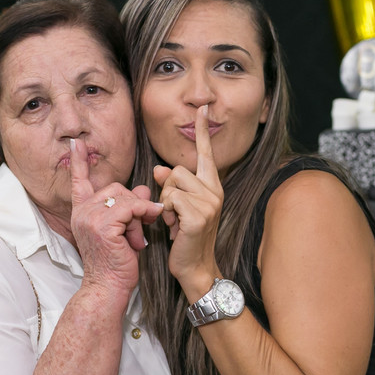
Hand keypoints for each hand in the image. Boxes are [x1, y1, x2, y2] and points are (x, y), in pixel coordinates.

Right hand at [69, 137, 161, 295]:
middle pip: (116, 188)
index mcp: (82, 212)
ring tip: (137, 238)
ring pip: (125, 197)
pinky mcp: (102, 224)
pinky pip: (130, 208)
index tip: (76, 143)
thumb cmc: (116, 263)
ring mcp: (90, 217)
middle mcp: (82, 212)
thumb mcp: (125, 229)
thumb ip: (131, 207)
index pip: (79, 182)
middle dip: (134, 205)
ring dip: (139, 215)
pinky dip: (143, 215)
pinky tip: (144, 232)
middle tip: (141, 228)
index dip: (79, 162)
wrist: (108, 288)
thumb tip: (145, 190)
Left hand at [154, 105, 223, 297]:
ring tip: (174, 221)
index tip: (203, 107)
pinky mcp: (199, 215)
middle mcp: (215, 190)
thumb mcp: (178, 207)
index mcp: (212, 186)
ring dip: (165, 202)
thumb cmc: (185, 238)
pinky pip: (171, 200)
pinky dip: (166, 213)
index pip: (206, 153)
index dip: (202, 130)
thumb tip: (159, 168)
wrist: (195, 268)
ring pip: (172, 183)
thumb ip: (172, 185)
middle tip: (172, 213)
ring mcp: (210, 203)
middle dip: (166, 189)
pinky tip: (175, 229)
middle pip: (178, 169)